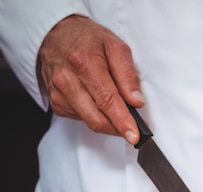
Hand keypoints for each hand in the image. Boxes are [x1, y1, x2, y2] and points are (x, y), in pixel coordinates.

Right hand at [37, 14, 143, 143]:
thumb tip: (136, 101)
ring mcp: (58, 93)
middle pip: (97, 118)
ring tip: (119, 112)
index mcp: (85, 63)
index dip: (122, 121)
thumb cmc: (88, 40)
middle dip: (118, 128)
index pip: (107, 100)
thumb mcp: (116, 47)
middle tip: (134, 130)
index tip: (134, 135)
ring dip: (108, 123)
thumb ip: (128, 75)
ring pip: (89, 121)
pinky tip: (98, 104)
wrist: (56, 34)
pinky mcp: (55, 102)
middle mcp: (67, 80)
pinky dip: (95, 116)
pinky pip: (80, 118)